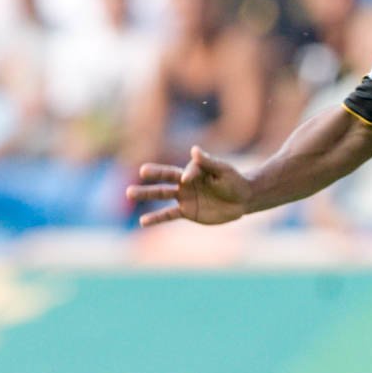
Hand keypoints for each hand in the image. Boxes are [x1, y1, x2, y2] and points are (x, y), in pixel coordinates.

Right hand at [126, 146, 253, 226]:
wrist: (242, 199)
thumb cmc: (234, 181)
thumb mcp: (224, 170)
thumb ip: (208, 162)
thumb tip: (194, 150)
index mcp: (192, 171)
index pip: (183, 172)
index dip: (187, 175)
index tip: (187, 180)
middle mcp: (184, 184)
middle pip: (164, 179)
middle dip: (152, 177)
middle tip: (139, 172)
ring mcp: (184, 198)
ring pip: (162, 195)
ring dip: (146, 194)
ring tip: (129, 193)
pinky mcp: (186, 212)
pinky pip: (168, 215)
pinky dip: (156, 218)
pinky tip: (142, 222)